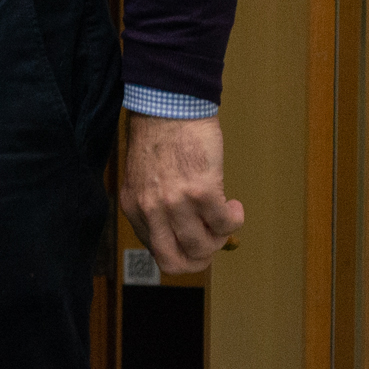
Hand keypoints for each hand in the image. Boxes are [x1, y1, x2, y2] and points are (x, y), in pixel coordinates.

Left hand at [122, 113, 242, 273]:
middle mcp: (150, 209)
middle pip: (177, 262)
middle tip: (213, 240)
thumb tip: (180, 233)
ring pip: (203, 248)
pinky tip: (234, 205)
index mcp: (133, 207)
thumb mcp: (143, 178)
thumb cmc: (157, 137)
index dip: (182, 251)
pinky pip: (225, 225)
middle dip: (200, 259)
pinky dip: (235, 220)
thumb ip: (154, 206)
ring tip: (223, 217)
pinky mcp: (201, 191)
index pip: (157, 253)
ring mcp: (175, 202)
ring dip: (220, 238)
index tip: (194, 239)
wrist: (166, 106)